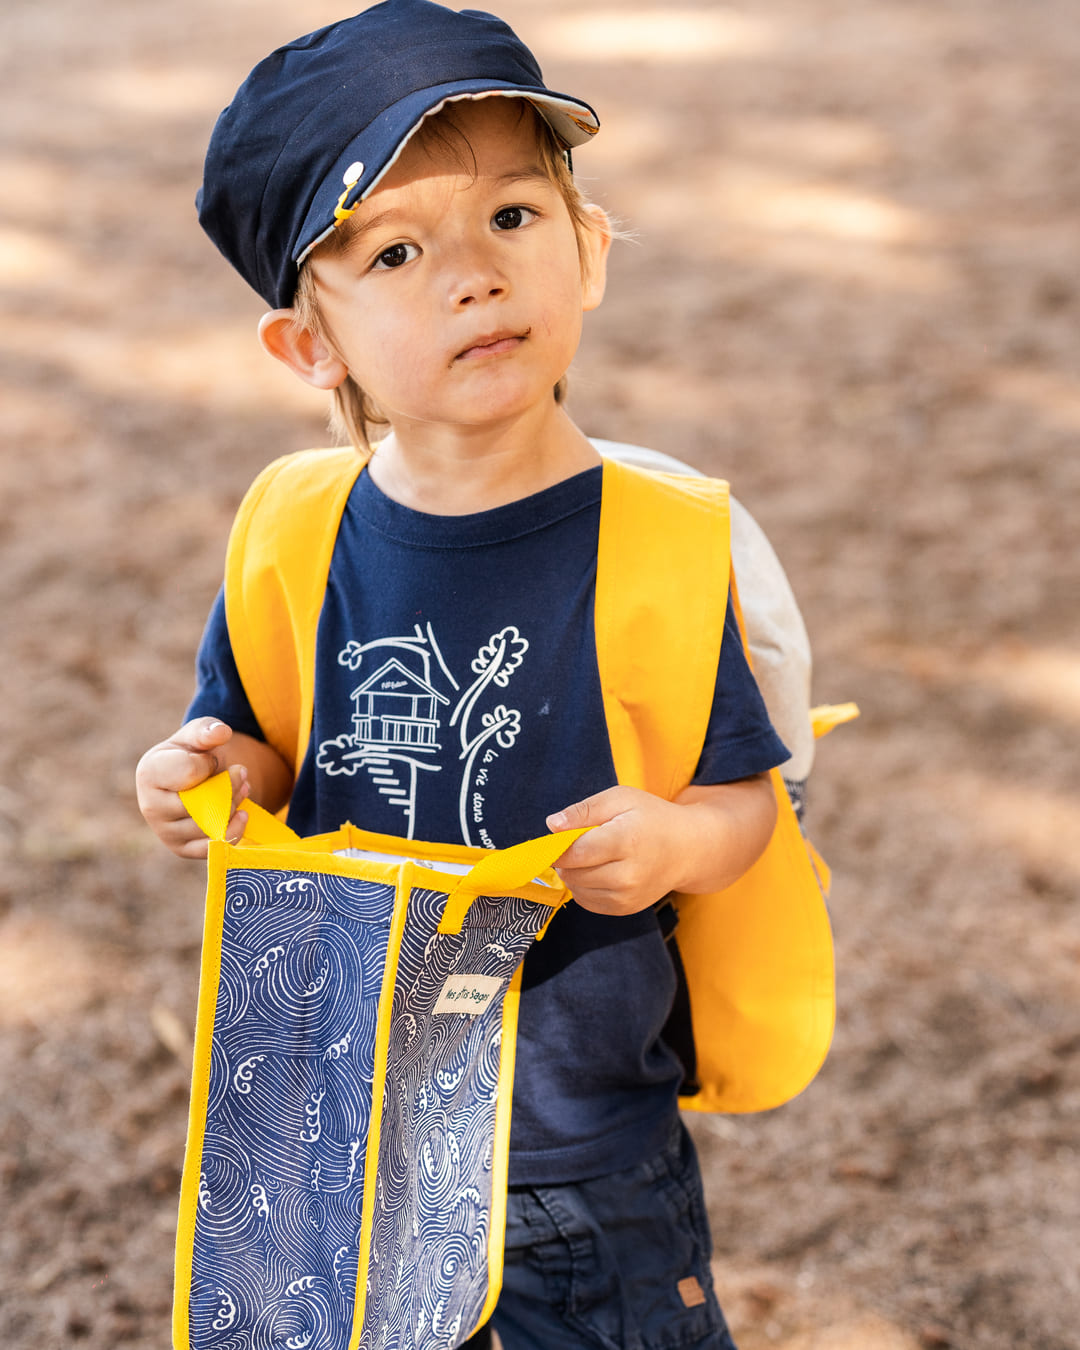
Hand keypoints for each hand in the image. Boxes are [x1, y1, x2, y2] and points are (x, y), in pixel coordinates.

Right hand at [136, 717, 248, 858]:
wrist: (191, 780)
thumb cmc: (193, 753)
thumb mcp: (198, 734)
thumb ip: (208, 729)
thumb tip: (221, 733)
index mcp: (149, 772)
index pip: (190, 773)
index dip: (210, 763)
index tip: (211, 759)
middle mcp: (149, 806)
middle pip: (202, 803)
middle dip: (230, 786)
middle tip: (241, 773)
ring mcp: (164, 831)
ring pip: (210, 825)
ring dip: (235, 805)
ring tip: (241, 789)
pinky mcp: (181, 849)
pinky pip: (213, 847)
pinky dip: (234, 830)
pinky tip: (242, 813)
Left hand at [546, 777, 776, 915]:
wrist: (688, 849)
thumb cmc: (652, 818)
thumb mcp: (620, 799)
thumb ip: (584, 810)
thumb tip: (551, 824)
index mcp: (625, 841)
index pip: (575, 852)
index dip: (556, 847)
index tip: (554, 839)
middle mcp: (627, 875)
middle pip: (572, 873)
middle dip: (565, 859)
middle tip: (578, 842)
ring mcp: (627, 896)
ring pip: (576, 889)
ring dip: (573, 873)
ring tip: (593, 855)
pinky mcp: (625, 909)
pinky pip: (587, 902)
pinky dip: (584, 886)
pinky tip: (599, 870)